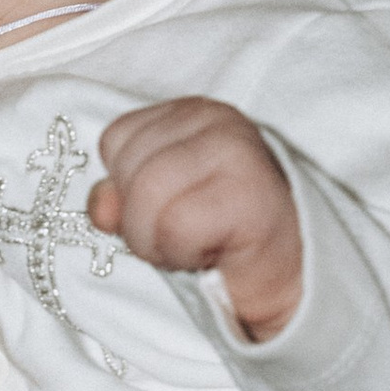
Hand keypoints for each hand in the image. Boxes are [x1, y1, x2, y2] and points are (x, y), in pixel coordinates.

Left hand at [91, 97, 302, 338]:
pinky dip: (182, 253)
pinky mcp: (250, 192)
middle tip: (182, 237)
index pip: (115, 140)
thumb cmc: (221, 240)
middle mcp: (215, 119)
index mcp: (189, 113)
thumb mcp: (157, 212)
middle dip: (140, 223)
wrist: (288, 277)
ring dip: (159, 243)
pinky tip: (213, 254)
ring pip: (146, 197)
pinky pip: (175, 226)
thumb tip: (101, 204)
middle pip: (128, 172)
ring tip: (195, 247)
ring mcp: (236, 150)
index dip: (127, 189)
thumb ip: (122, 198)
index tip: (167, 209)